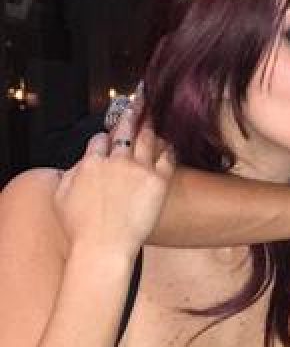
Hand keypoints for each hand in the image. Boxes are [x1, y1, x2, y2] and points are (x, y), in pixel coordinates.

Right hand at [55, 120, 173, 259]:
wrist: (104, 246)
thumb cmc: (81, 228)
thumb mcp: (62, 196)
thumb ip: (72, 174)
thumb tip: (80, 165)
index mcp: (90, 163)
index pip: (100, 139)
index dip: (106, 137)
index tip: (111, 136)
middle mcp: (115, 161)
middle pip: (126, 131)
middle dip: (133, 113)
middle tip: (141, 100)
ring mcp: (138, 170)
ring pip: (148, 139)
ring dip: (152, 125)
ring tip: (156, 115)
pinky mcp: (158, 182)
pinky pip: (167, 158)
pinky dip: (168, 148)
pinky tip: (170, 144)